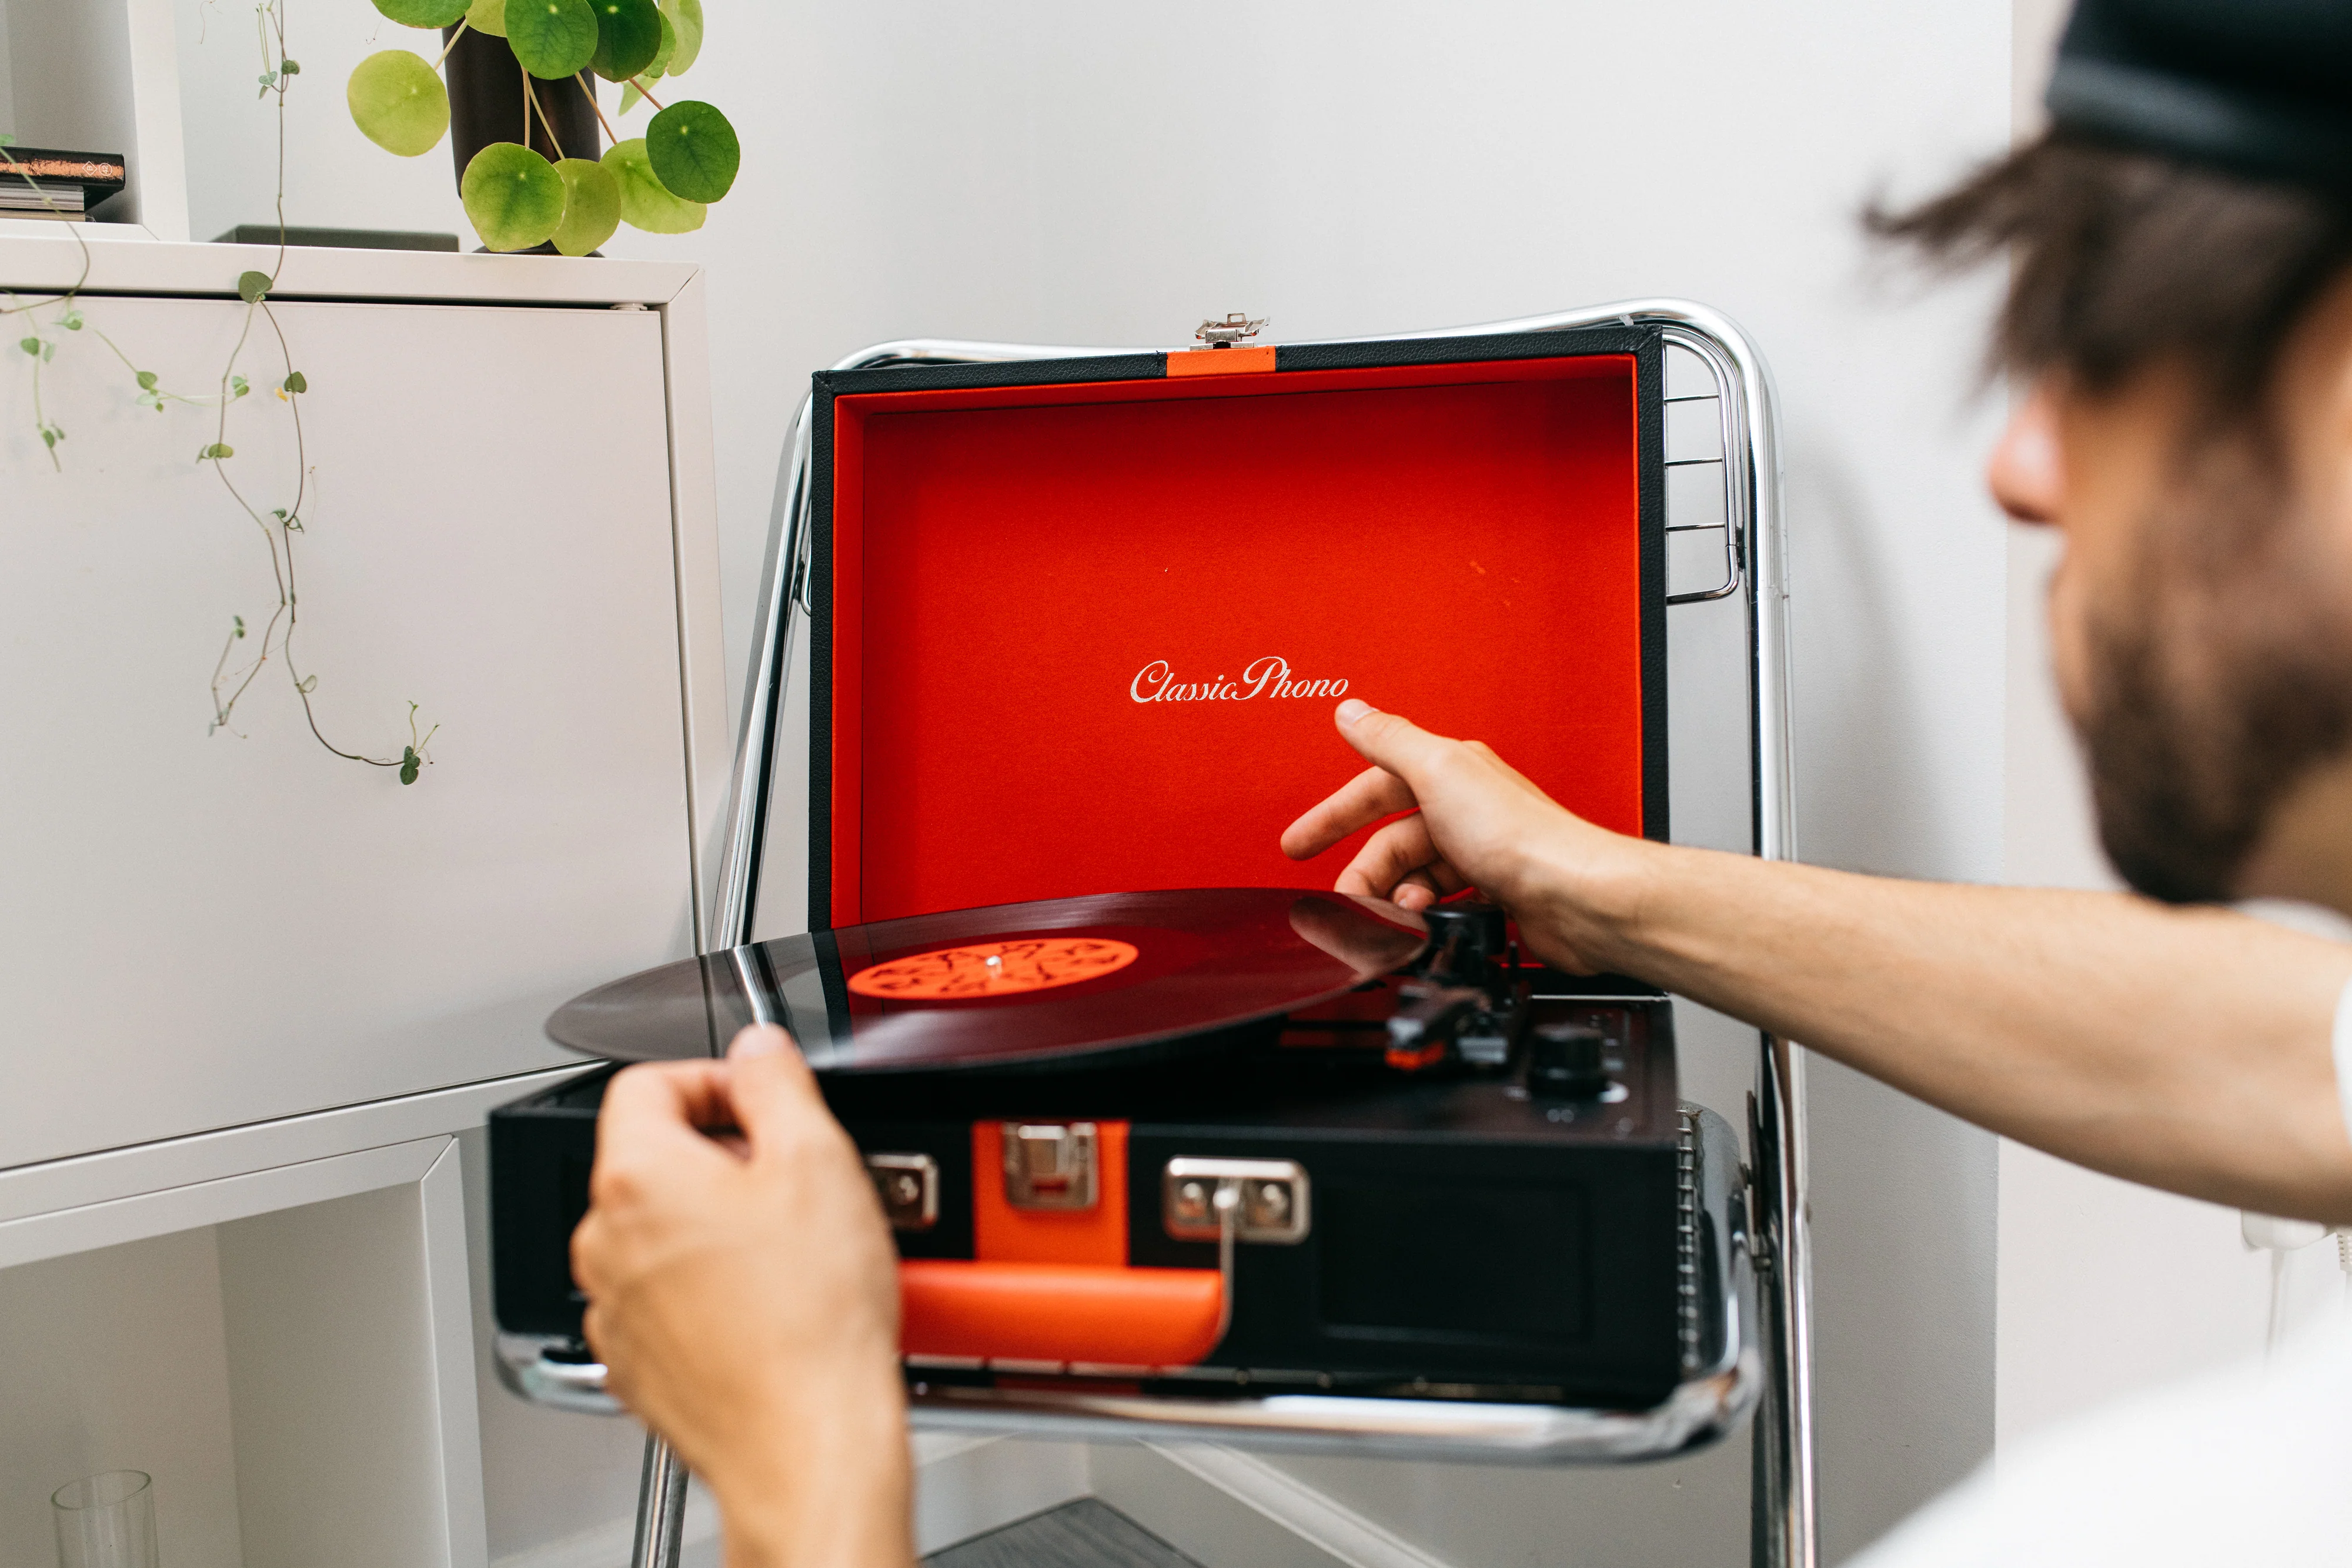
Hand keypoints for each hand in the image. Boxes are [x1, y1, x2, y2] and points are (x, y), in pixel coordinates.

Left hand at [572, 1026, 912, 1567]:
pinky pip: (665, 1296)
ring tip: (791, 1247)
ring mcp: (614, 1309)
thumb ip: (777, 1081)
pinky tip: (771, 1302)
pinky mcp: (637, 1363)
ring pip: (659, 1231)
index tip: (759, 1100)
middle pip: (652, 1158)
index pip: (646, 1082)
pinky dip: (710, 1287)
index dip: (713, 1078)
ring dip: (717, 1223)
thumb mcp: (818, 1160)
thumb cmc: (809, 1322)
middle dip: (723, 1154)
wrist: (808, 1444)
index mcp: (636, 1178)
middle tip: (792, 1177)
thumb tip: (757, 1048)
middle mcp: (604, 1242)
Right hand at [1279, 698, 1652, 972]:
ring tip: (1397, 913)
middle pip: (1390, 842)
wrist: (1574, 898)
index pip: (1375, 786)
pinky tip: (1428, 922)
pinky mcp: (1494, 894)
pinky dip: (1425, 917)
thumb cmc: (1521, 835)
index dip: (1332, 813)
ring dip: (1395, 898)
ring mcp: (1479, 853)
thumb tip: (1351, 712)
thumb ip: (1389, 739)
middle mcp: (1466, 808)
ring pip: (1412, 878)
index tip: (1297, 841)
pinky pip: (1439, 905)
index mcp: (1450, 771)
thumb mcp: (1438, 770)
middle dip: (1363, 873)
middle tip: (1346, 898)